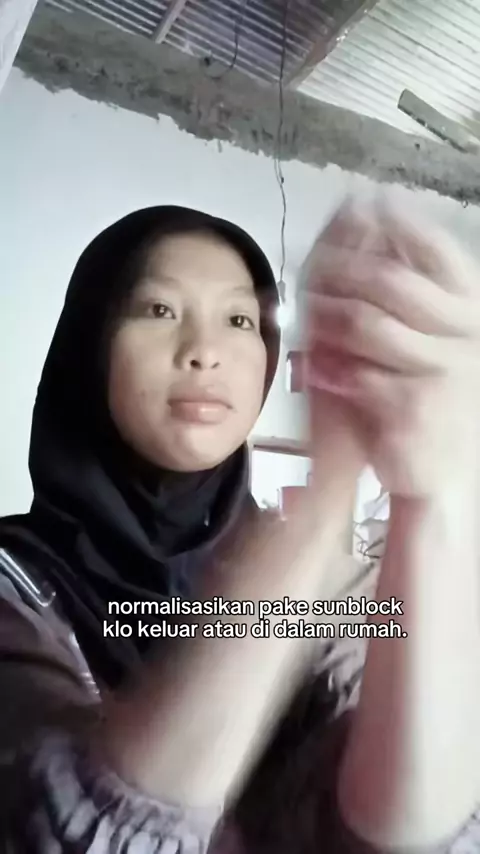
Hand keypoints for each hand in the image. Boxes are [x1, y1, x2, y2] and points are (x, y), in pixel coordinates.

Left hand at [306, 201, 479, 497]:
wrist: (445, 477)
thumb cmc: (436, 405)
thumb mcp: (440, 348)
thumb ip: (414, 303)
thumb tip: (374, 244)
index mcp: (473, 312)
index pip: (439, 250)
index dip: (399, 221)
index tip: (364, 199)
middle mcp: (466, 334)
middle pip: (393, 280)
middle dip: (344, 264)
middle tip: (311, 259)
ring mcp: (444, 370)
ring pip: (369, 323)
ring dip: (327, 313)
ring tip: (304, 308)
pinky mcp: (415, 404)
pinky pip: (359, 374)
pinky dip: (330, 367)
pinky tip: (311, 364)